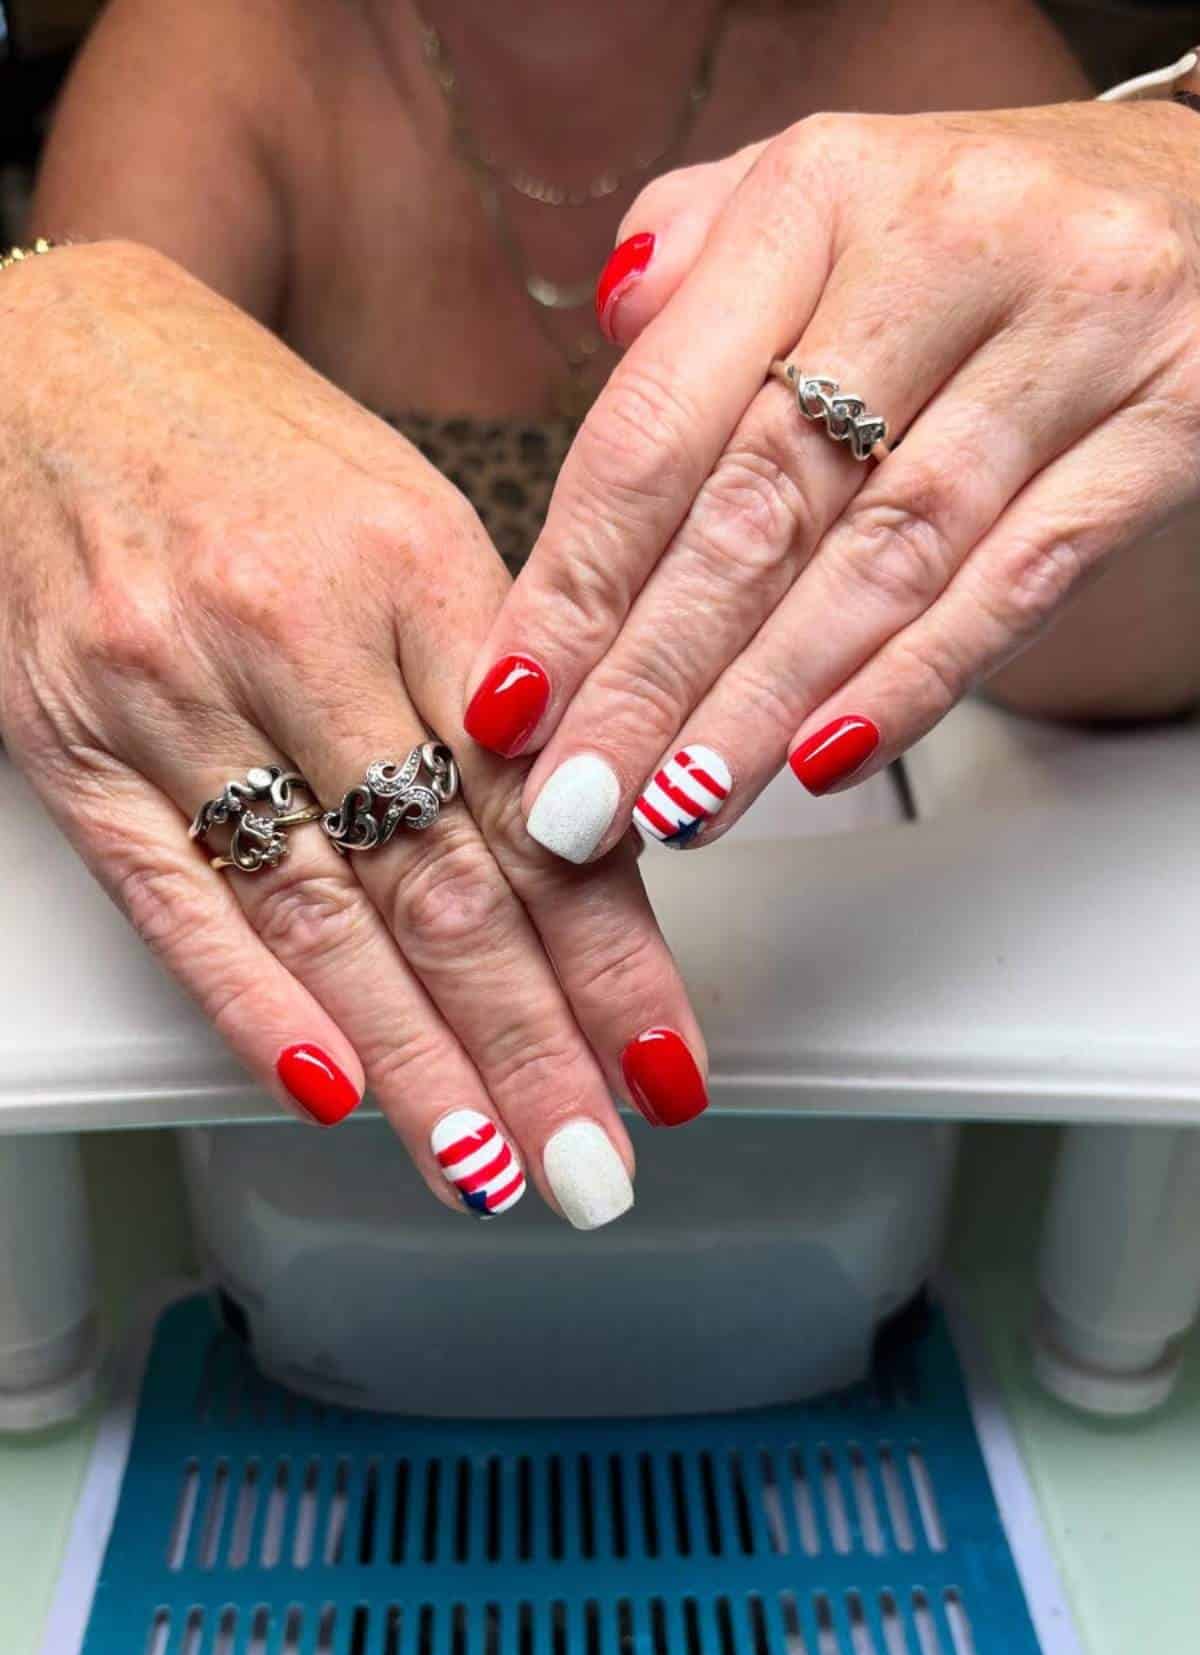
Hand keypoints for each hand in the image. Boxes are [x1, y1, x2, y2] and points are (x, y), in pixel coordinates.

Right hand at [0, 242, 707, 1228]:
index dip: (609, 950)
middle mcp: (297, 634)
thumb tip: (578, 843)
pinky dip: (258, 1007)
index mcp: (413, 564)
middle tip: (594, 1162)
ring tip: (485, 1165)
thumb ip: (491, 677)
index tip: (663, 1057)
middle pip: (440, 880)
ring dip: (414, 1061)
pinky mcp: (75, 747)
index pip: (534, 803)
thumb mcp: (404, 514)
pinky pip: (178, 901)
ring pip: (321, 916)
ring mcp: (177, 695)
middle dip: (530, 1042)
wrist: (40, 358)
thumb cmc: (242, 439)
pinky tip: (333, 1092)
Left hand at [464, 101, 1199, 852]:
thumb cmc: (977, 222)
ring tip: (683, 805)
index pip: (661, 420)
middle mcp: (945, 246)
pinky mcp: (1172, 418)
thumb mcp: (822, 196)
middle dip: (654, 676)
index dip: (577, 579)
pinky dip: (918, 682)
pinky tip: (827, 759)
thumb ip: (701, 259)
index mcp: (821, 191)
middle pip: (761, 504)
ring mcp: (1072, 333)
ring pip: (885, 560)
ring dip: (766, 706)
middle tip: (581, 797)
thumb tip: (610, 336)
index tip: (516, 697)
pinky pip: (1022, 579)